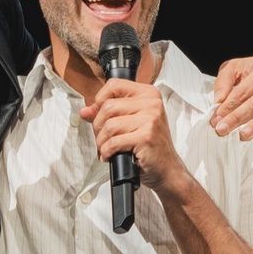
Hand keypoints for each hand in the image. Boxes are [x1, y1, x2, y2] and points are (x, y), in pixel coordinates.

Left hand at [80, 79, 189, 193]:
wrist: (167, 168)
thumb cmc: (149, 145)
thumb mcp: (129, 123)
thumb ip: (107, 113)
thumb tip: (85, 111)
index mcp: (148, 94)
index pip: (114, 85)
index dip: (99, 100)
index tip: (99, 115)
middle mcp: (152, 103)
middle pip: (108, 107)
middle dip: (98, 126)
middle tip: (102, 138)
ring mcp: (150, 119)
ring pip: (109, 126)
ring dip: (101, 142)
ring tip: (106, 149)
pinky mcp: (146, 137)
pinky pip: (114, 142)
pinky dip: (107, 152)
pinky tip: (110, 155)